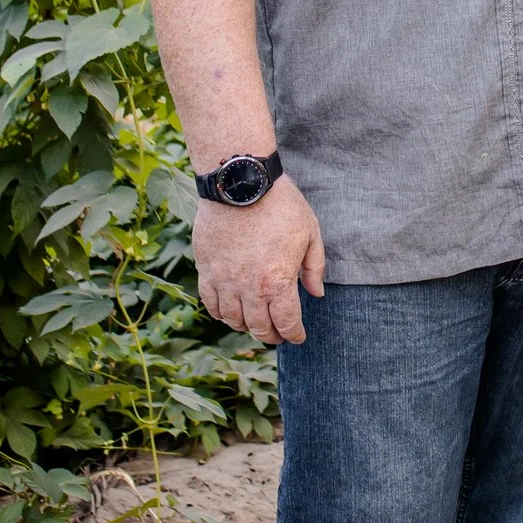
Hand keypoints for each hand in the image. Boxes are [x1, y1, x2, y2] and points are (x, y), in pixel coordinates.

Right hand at [192, 174, 325, 344]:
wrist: (242, 185)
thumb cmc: (281, 206)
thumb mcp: (310, 233)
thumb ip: (314, 267)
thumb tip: (317, 293)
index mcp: (278, 281)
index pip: (286, 322)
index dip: (294, 334)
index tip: (298, 337)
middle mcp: (249, 287)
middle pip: (259, 326)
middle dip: (272, 335)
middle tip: (279, 335)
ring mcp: (224, 280)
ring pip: (233, 319)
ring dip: (246, 327)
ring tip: (256, 325)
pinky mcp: (205, 270)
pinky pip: (210, 303)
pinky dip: (221, 314)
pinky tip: (231, 312)